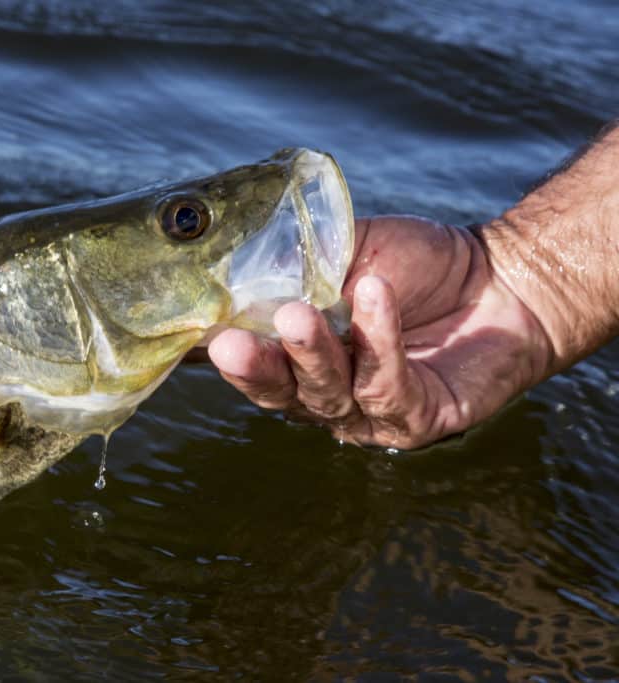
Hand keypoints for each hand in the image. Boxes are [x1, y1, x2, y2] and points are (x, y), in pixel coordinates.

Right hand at [208, 216, 553, 448]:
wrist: (503, 276)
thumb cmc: (416, 266)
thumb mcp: (345, 254)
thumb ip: (296, 264)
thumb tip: (228, 262)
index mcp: (297, 360)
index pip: (250, 364)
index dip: (221, 354)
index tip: (194, 333)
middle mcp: (325, 396)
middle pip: (279, 394)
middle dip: (253, 369)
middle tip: (228, 343)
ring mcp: (369, 414)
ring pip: (326, 395)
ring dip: (312, 353)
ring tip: (300, 313)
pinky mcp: (417, 421)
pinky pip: (388, 386)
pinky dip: (377, 339)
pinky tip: (373, 295)